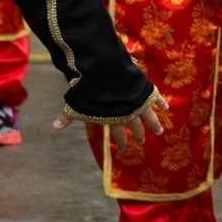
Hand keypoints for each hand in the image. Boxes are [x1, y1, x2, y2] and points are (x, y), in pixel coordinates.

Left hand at [55, 89, 169, 152]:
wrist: (106, 72)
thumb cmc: (91, 90)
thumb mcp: (77, 104)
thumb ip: (68, 116)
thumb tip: (54, 127)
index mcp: (113, 117)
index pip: (118, 134)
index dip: (121, 142)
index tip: (124, 149)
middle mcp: (128, 112)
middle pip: (135, 127)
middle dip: (138, 135)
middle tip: (142, 142)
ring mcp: (138, 102)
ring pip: (149, 116)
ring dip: (154, 124)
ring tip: (160, 131)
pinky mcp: (145, 90)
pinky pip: (156, 98)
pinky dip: (161, 102)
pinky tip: (167, 107)